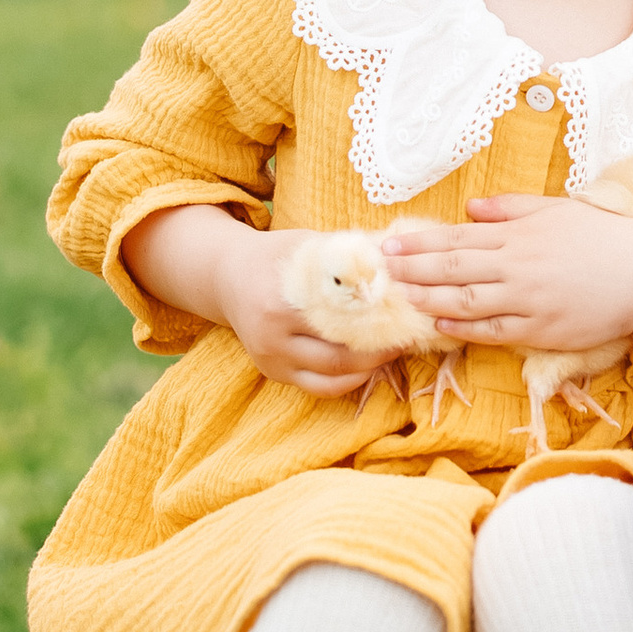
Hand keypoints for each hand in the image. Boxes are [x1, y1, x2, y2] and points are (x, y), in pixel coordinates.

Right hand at [213, 225, 389, 401]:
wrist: (227, 275)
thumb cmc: (276, 256)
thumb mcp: (309, 244)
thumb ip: (347, 256)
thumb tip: (398, 263)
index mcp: (283, 301)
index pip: (341, 320)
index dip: (378, 320)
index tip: (405, 314)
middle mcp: (273, 336)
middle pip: (338, 356)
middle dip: (378, 352)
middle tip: (405, 338)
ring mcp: (271, 359)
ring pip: (330, 378)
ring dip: (366, 370)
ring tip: (391, 353)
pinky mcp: (272, 372)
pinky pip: (317, 387)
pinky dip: (346, 380)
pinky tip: (366, 366)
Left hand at [381, 195, 632, 354]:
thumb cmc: (602, 238)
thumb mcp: (556, 210)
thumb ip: (511, 209)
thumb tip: (470, 208)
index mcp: (520, 233)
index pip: (459, 236)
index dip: (421, 243)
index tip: (390, 245)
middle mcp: (518, 264)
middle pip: (455, 267)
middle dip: (414, 269)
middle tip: (381, 271)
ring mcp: (528, 299)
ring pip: (467, 299)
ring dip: (430, 298)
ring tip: (401, 297)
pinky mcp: (540, 328)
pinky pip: (494, 330)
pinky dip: (464, 327)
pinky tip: (440, 324)